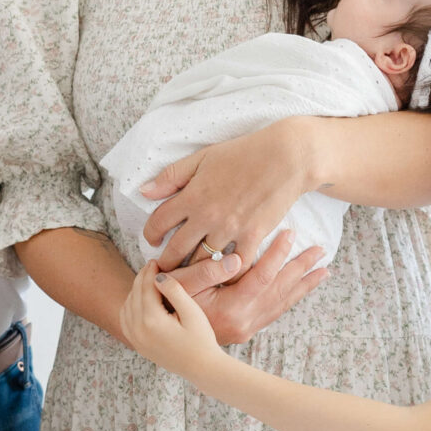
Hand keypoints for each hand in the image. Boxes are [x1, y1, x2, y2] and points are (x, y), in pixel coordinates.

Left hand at [120, 262, 225, 379]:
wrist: (202, 368)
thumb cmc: (202, 340)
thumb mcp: (192, 313)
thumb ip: (175, 291)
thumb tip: (159, 276)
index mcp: (152, 321)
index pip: (146, 287)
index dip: (150, 272)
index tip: (155, 261)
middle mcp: (138, 330)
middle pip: (134, 294)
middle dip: (142, 278)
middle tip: (151, 267)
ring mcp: (135, 339)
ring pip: (127, 306)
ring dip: (135, 291)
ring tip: (148, 281)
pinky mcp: (137, 345)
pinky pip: (125, 320)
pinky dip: (130, 306)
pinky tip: (140, 300)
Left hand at [141, 120, 315, 268]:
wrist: (285, 157)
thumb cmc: (243, 154)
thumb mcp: (202, 158)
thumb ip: (172, 176)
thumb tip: (144, 191)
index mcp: (192, 196)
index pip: (158, 222)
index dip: (150, 235)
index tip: (152, 241)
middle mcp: (207, 216)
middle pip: (176, 250)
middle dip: (167, 263)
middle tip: (165, 269)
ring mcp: (230, 229)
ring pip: (203, 263)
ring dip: (194, 272)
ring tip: (190, 276)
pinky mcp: (253, 237)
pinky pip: (236, 266)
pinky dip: (228, 274)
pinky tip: (222, 276)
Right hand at [163, 228, 327, 349]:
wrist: (165, 340)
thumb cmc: (167, 306)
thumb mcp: (180, 286)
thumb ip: (206, 272)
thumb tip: (237, 258)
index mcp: (231, 308)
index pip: (262, 277)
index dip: (277, 254)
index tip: (290, 234)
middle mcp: (244, 321)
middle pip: (280, 291)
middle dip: (302, 269)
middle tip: (321, 251)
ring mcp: (247, 328)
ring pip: (282, 304)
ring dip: (303, 285)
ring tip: (324, 270)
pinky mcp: (246, 330)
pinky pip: (275, 312)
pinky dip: (290, 298)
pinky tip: (301, 289)